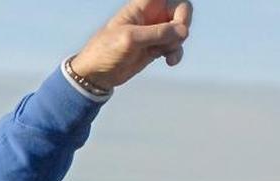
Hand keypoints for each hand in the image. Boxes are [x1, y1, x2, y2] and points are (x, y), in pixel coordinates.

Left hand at [70, 0, 192, 90]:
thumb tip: (183, 31)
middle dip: (182, 24)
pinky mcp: (155, 48)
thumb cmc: (106, 50)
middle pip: (180, 10)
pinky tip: (170, 61)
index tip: (175, 19)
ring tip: (169, 55)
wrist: (96, 74)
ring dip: (179, 42)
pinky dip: (176, 52)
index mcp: (142, 5)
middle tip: (176, 39)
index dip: (178, 6)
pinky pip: (175, 45)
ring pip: (179, 30)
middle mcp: (151, 16)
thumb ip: (158, 33)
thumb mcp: (131, 39)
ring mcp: (154, 32)